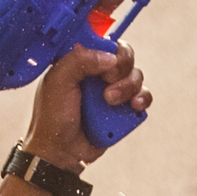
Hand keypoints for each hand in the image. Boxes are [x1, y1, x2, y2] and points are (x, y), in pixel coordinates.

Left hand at [24, 43, 145, 171]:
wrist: (60, 153)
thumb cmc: (53, 118)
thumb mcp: (58, 82)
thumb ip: (79, 60)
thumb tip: (110, 57)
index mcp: (79, 63)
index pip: (104, 42)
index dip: (109, 51)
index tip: (103, 66)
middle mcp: (96, 74)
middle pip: (124, 57)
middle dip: (121, 69)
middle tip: (107, 84)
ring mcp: (111, 90)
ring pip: (136, 76)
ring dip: (129, 86)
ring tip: (111, 101)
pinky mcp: (122, 108)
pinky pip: (143, 96)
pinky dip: (142, 99)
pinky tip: (134, 106)